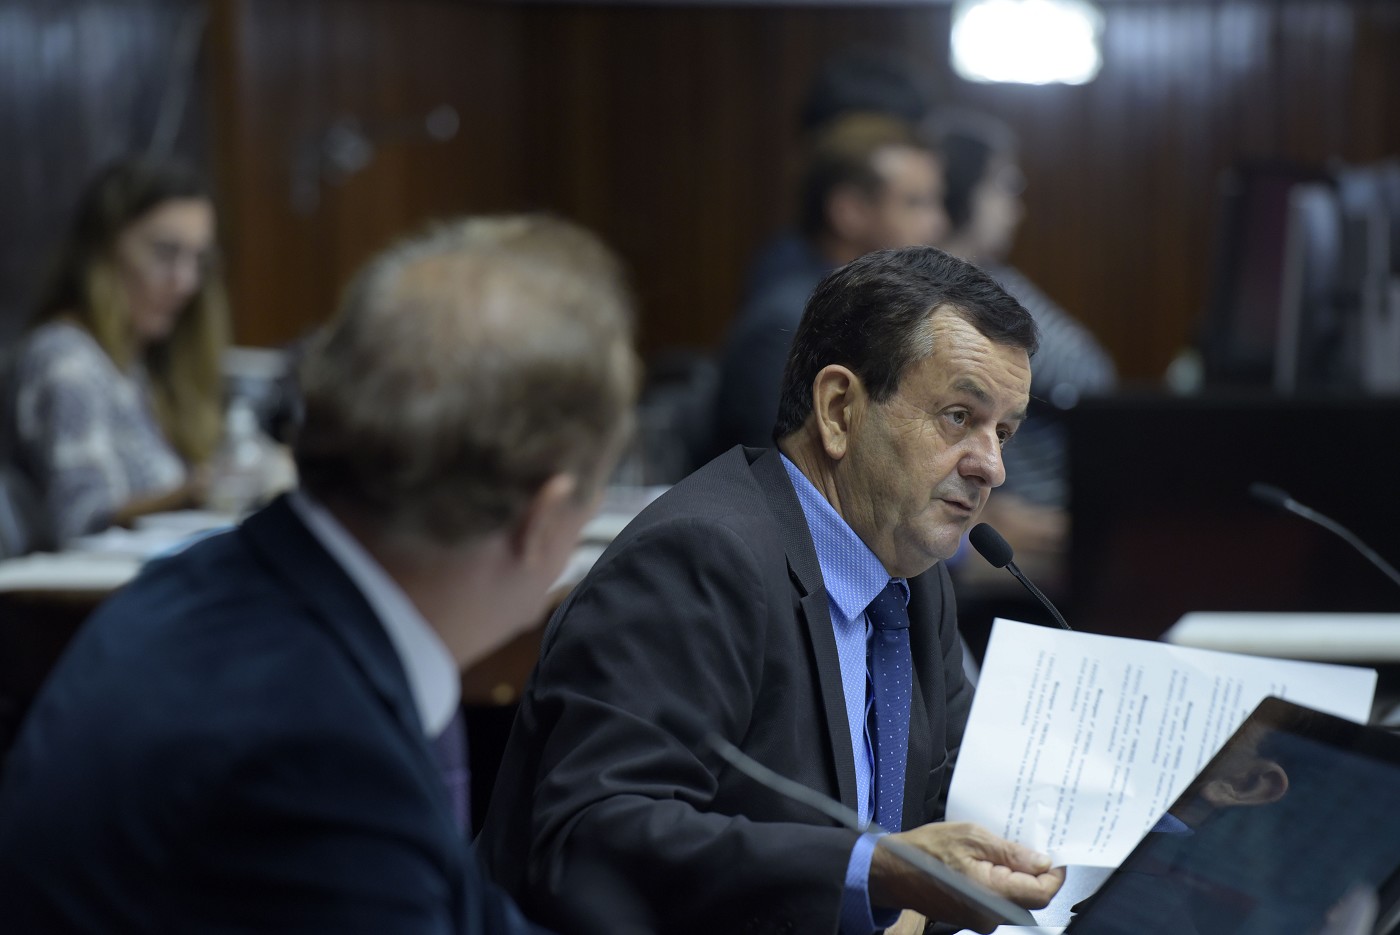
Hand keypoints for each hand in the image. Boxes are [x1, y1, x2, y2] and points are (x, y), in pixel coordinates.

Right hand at [869, 821, 1063, 933]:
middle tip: (1022, 845)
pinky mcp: (972, 917)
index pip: (1043, 893)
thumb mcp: (970, 836)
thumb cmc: (924, 851)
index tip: (1052, 854)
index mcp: (993, 893)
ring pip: (1014, 899)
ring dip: (1013, 875)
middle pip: (1031, 898)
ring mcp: (981, 919)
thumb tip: (1042, 862)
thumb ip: (1009, 852)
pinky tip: (983, 863)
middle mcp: (990, 914)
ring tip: (996, 850)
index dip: (1054, 873)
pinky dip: (998, 882)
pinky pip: (997, 901)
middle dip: (1033, 872)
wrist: (892, 872)